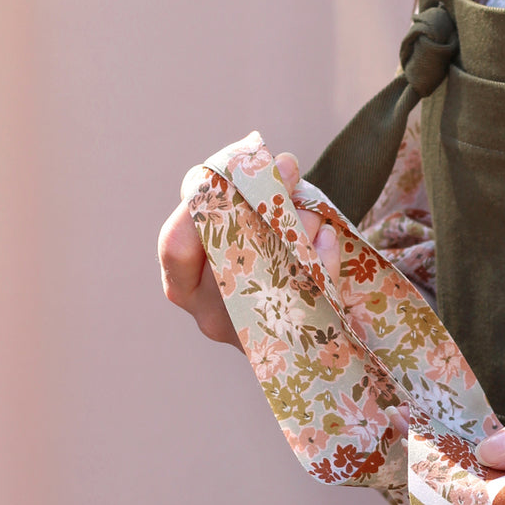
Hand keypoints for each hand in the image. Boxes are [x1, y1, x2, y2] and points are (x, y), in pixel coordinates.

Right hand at [156, 152, 340, 350]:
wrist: (292, 321)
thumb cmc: (254, 259)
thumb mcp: (236, 229)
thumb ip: (242, 196)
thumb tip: (280, 165)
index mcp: (183, 285)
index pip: (175, 246)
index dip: (200, 206)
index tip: (237, 170)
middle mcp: (211, 314)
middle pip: (226, 258)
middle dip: (259, 208)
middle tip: (288, 173)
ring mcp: (252, 332)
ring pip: (272, 277)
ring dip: (296, 232)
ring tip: (312, 212)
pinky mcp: (293, 339)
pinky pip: (312, 296)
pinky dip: (323, 262)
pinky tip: (329, 239)